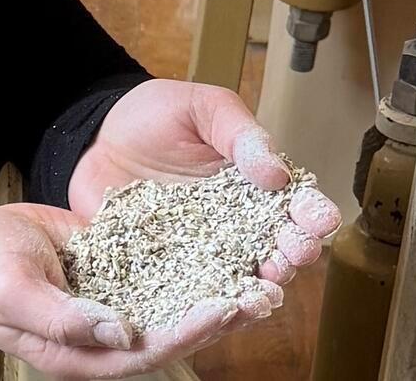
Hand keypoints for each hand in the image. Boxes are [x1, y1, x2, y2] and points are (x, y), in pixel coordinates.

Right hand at [0, 203, 282, 378]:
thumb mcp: (10, 290)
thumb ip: (60, 318)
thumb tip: (119, 333)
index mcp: (79, 353)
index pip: (143, 354)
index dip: (184, 334)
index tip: (221, 308)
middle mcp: (105, 336)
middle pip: (171, 335)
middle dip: (218, 318)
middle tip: (262, 293)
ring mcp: (114, 304)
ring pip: (174, 306)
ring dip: (216, 294)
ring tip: (262, 275)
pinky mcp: (118, 273)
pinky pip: (161, 273)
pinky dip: (195, 265)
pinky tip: (227, 248)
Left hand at [70, 79, 343, 283]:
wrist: (95, 136)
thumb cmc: (155, 115)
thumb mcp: (202, 108)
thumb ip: (239, 133)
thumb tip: (278, 171)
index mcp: (253, 184)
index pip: (293, 203)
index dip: (311, 213)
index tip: (319, 219)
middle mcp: (235, 224)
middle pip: (276, 247)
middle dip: (294, 253)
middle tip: (298, 253)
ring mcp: (203, 251)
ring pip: (242, 277)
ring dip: (261, 287)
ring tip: (269, 288)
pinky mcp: (167, 268)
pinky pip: (192, 291)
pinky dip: (209, 303)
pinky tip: (221, 307)